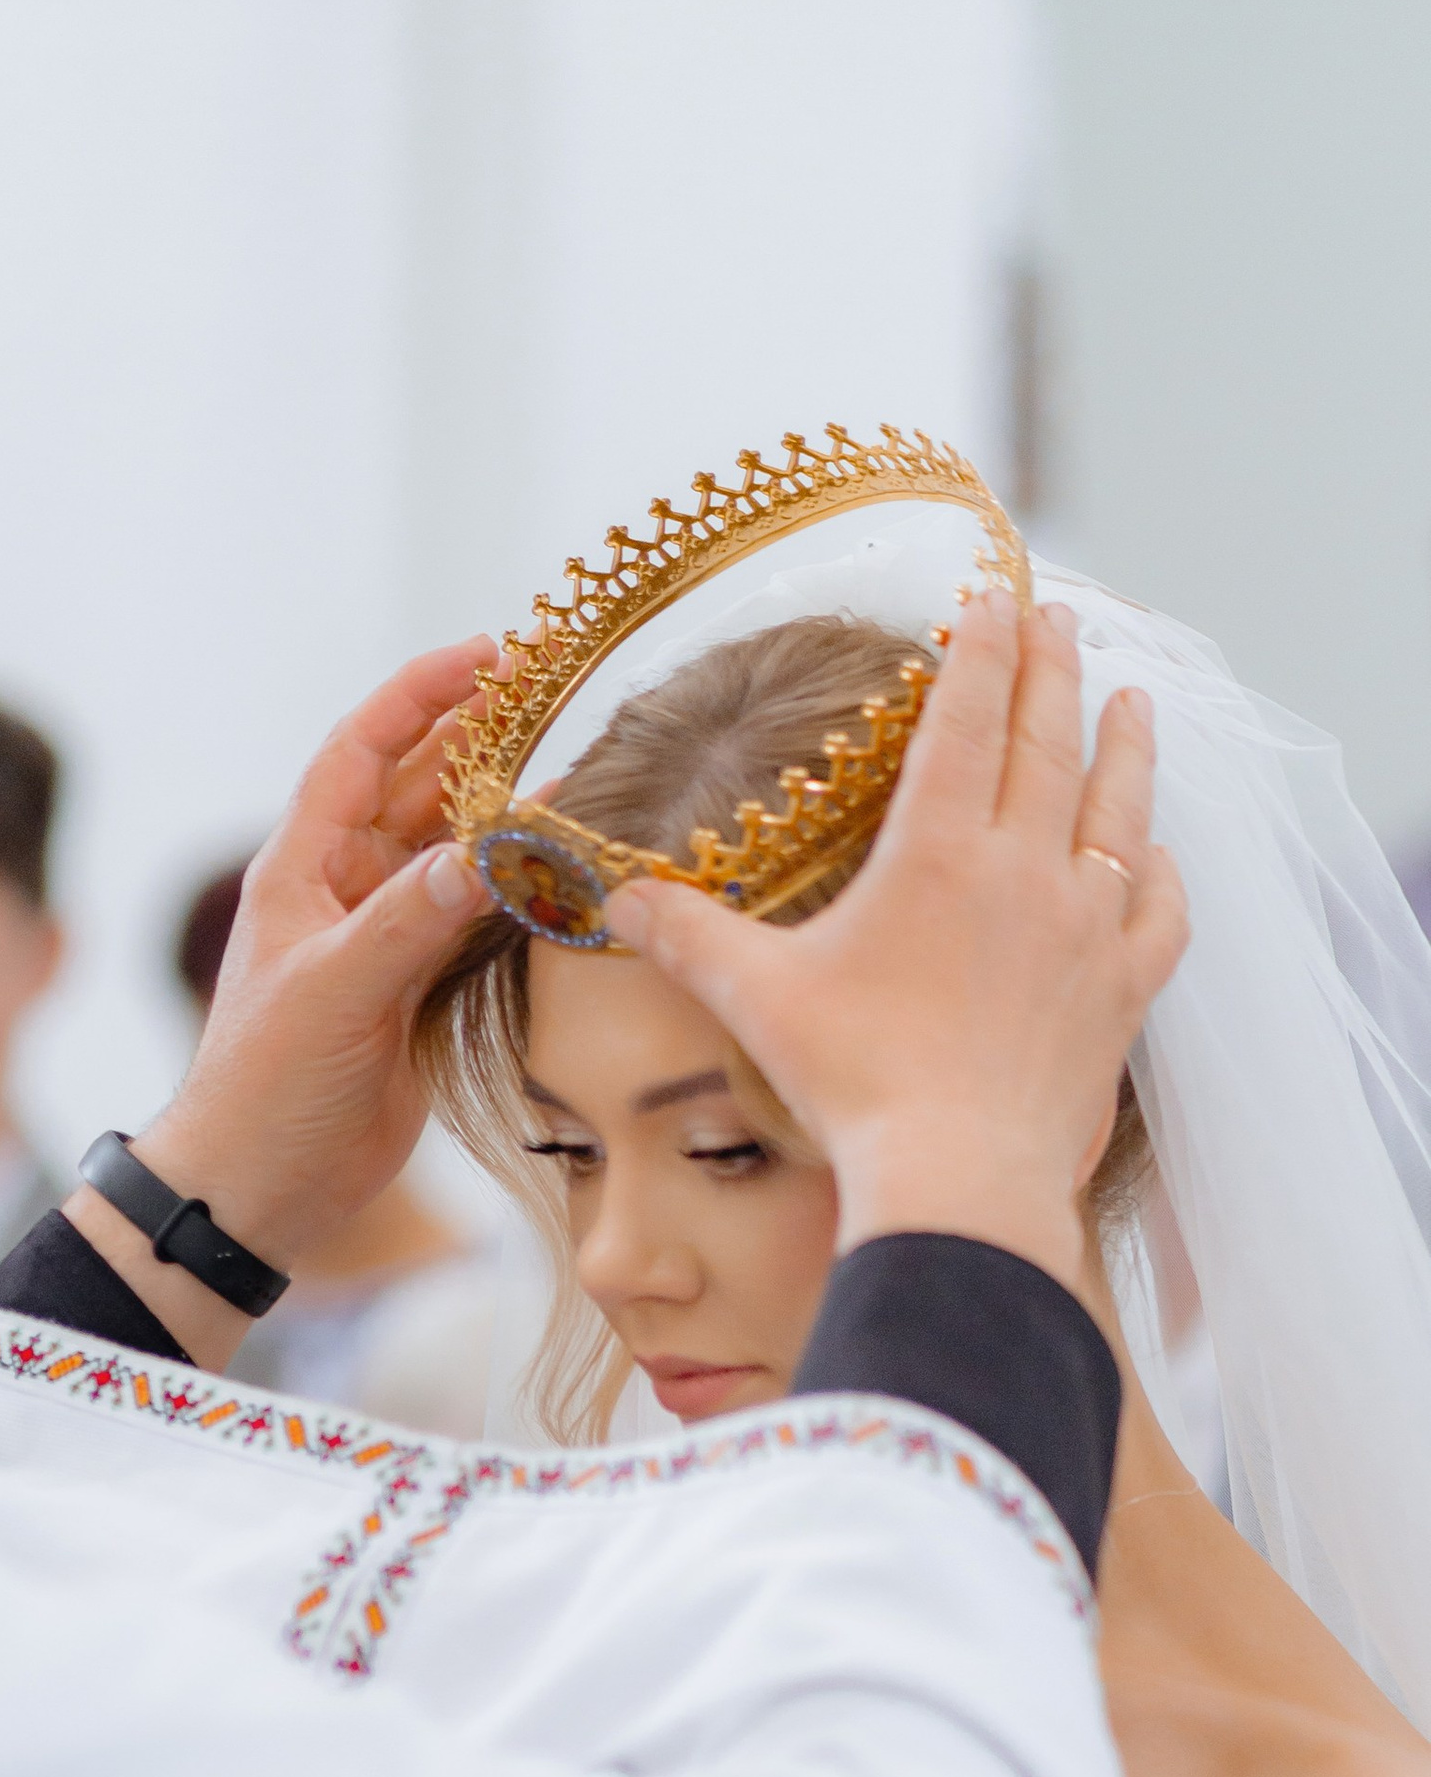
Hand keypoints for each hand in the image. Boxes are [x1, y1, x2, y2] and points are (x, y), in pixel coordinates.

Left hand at [65, 639, 496, 1364]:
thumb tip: (494, 848)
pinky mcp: (418, 991)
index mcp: (303, 868)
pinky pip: (476, 919)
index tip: (488, 653)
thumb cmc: (265, 1086)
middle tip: (558, 694)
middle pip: (419, 787)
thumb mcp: (335, 992)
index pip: (362, 749)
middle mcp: (344, 890)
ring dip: (508, 813)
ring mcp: (384, 940)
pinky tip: (567, 869)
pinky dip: (519, 891)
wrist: (256, 1189)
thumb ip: (412, 919)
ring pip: (456, 851)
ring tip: (582, 768)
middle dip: (482, 739)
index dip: (420, 695)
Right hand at [609, 590, 1187, 1292]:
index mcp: (938, 853)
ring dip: (1127, 743)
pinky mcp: (1122, 991)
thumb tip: (615, 897)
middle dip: (1054, 669)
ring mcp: (1086, 928)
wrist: (960, 1179)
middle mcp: (1024, 871)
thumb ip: (687, 937)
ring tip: (1132, 698)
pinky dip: (1161, 869)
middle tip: (1060, 620)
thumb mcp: (755, 999)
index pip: (969, 719)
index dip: (981, 650)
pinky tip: (1157, 853)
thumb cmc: (854, 1085)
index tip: (993, 597)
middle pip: (1050, 741)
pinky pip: (1159, 909)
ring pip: (1120, 808)